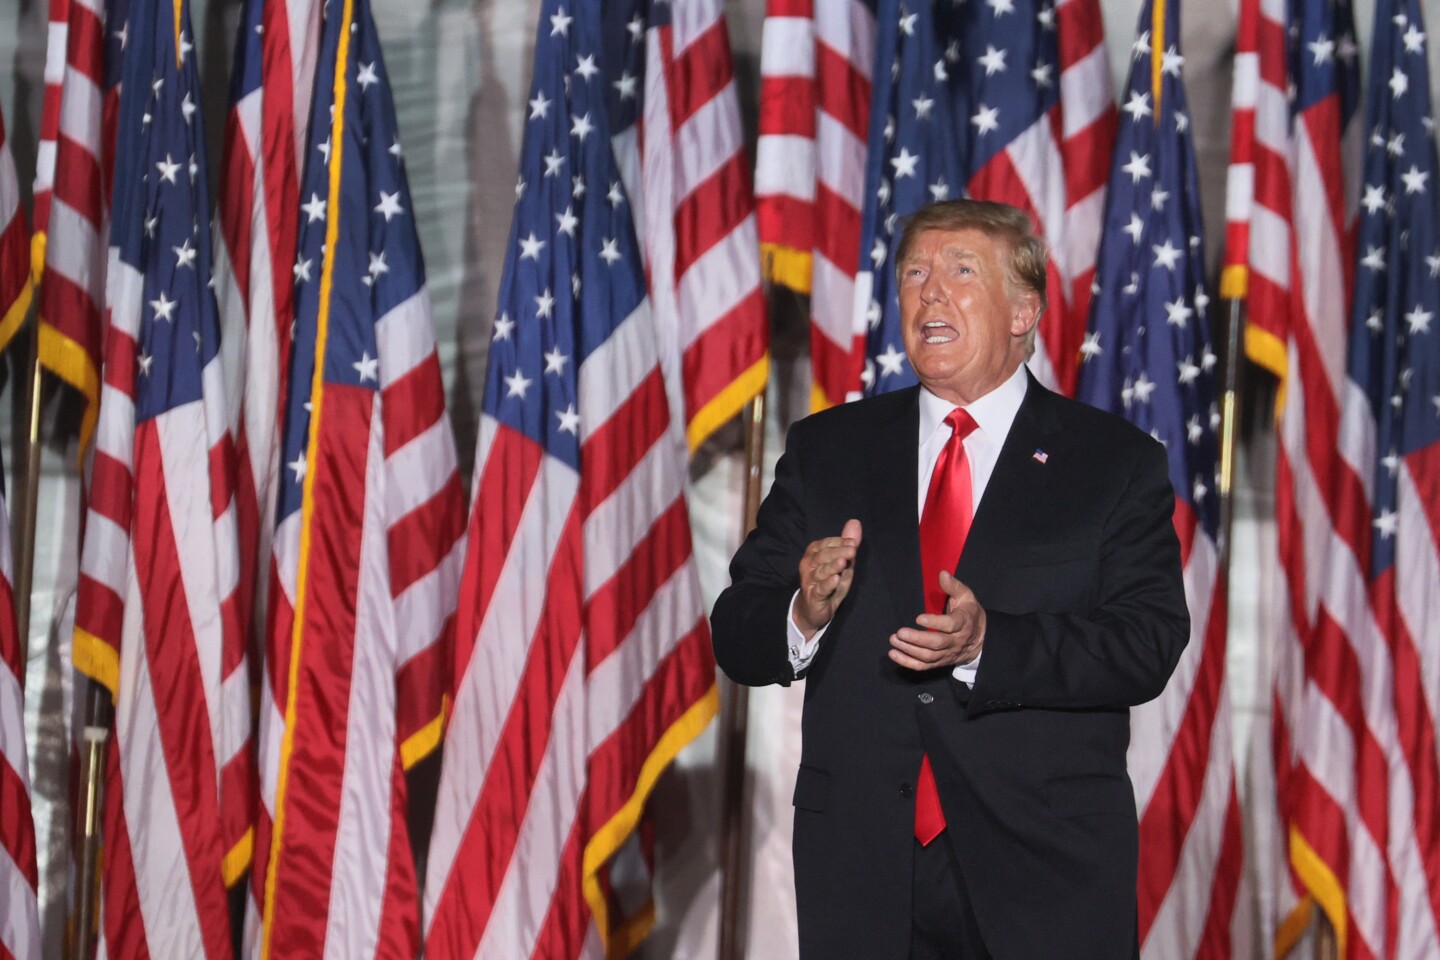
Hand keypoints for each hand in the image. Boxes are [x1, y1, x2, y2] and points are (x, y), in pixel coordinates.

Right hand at [794, 519, 862, 638]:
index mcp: (814, 553)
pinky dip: (828, 584)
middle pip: (823, 556)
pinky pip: (820, 589)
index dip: (839, 542)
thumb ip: (847, 543)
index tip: (853, 542)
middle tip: (852, 550)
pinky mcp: (813, 596)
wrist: (813, 609)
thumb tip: (855, 522)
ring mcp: (809, 580)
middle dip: (838, 552)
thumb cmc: (828, 582)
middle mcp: (808, 564)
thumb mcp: (841, 562)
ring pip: (821, 572)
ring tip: (844, 562)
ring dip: (833, 566)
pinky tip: (835, 580)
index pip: (826, 543)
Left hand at [889, 570, 985, 670]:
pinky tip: (894, 654)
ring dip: (909, 650)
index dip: (935, 623)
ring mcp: (947, 653)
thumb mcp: (966, 596)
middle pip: (937, 643)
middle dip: (917, 639)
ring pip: (929, 656)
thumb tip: (942, 574)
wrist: (980, 639)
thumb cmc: (969, 613)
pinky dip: (908, 662)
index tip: (919, 618)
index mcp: (964, 622)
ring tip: (894, 639)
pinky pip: (923, 666)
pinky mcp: (939, 662)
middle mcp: (956, 641)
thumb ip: (953, 586)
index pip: (950, 625)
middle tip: (900, 632)